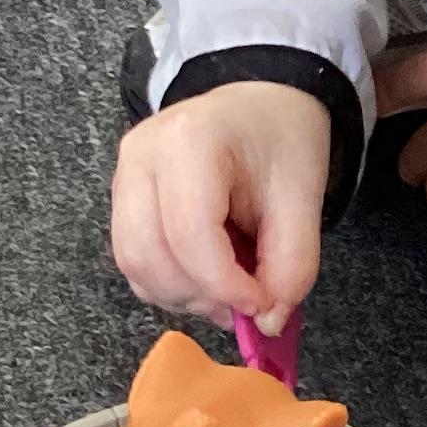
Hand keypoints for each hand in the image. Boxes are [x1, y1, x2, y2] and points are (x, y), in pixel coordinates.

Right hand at [111, 82, 331, 328]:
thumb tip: (267, 321)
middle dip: (200, 295)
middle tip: (246, 302)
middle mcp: (142, 154)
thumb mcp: (304, 195)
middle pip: (149, 254)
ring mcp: (124, 175)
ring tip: (229, 289)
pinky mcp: (122, 197)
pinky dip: (169, 284)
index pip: (189, 233)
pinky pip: (133, 260)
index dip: (224, 283)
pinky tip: (206, 276)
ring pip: (134, 264)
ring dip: (182, 295)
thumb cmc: (282, 138)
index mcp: (190, 139)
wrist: (260, 105)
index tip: (260, 304)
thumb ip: (292, 263)